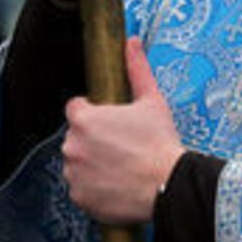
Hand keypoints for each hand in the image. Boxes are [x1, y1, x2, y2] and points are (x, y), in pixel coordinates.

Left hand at [61, 38, 184, 224]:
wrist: (168, 185)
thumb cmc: (159, 143)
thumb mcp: (152, 100)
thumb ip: (136, 69)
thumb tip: (132, 44)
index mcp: (85, 119)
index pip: (75, 108)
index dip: (93, 112)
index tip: (109, 121)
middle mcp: (73, 146)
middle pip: (76, 136)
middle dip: (93, 138)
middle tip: (120, 145)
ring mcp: (74, 173)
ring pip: (77, 162)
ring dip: (91, 162)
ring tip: (120, 165)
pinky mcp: (79, 197)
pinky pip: (81, 187)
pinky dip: (93, 187)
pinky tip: (115, 183)